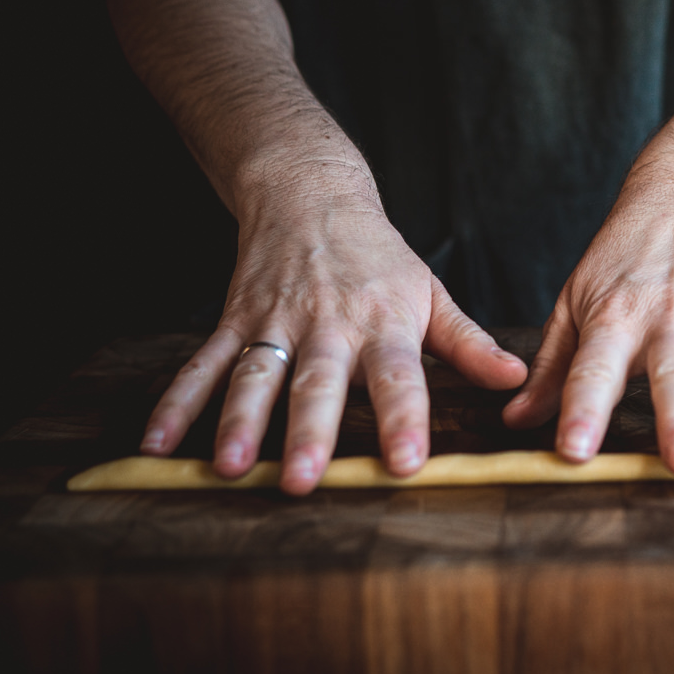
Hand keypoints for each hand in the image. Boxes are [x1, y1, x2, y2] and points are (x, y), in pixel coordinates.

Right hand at [139, 187, 527, 494]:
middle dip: (311, 432)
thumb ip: (468, 343)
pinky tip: (156, 443)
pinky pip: (203, 364)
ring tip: (229, 468)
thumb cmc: (378, 256)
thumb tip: (517, 381)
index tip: (405, 464)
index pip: (399, 377)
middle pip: (319, 383)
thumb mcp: (430, 292)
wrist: (309, 192)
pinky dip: (177, 402)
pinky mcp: (235, 320)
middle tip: (305, 481)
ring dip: (240, 422)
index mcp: (384, 322)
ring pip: (256, 376)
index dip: (403, 419)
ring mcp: (275, 322)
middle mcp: (328, 325)